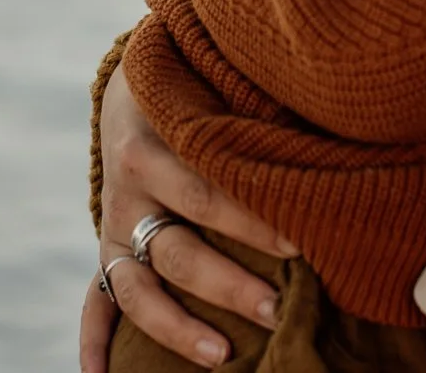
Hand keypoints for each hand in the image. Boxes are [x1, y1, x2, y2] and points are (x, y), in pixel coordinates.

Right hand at [81, 62, 298, 372]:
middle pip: (177, 249)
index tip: (300, 241)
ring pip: (138, 287)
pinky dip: (95, 340)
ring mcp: (116, 225)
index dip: (251, 219)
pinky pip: (96, 300)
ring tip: (223, 356)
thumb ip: (253, 112)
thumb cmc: (202, 83)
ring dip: (178, 326)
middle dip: (229, 285)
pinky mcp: (110, 248)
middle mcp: (128, 190)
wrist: (140, 79)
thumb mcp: (217, 86)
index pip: (205, 191)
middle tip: (277, 306)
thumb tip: (330, 137)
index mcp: (153, 143)